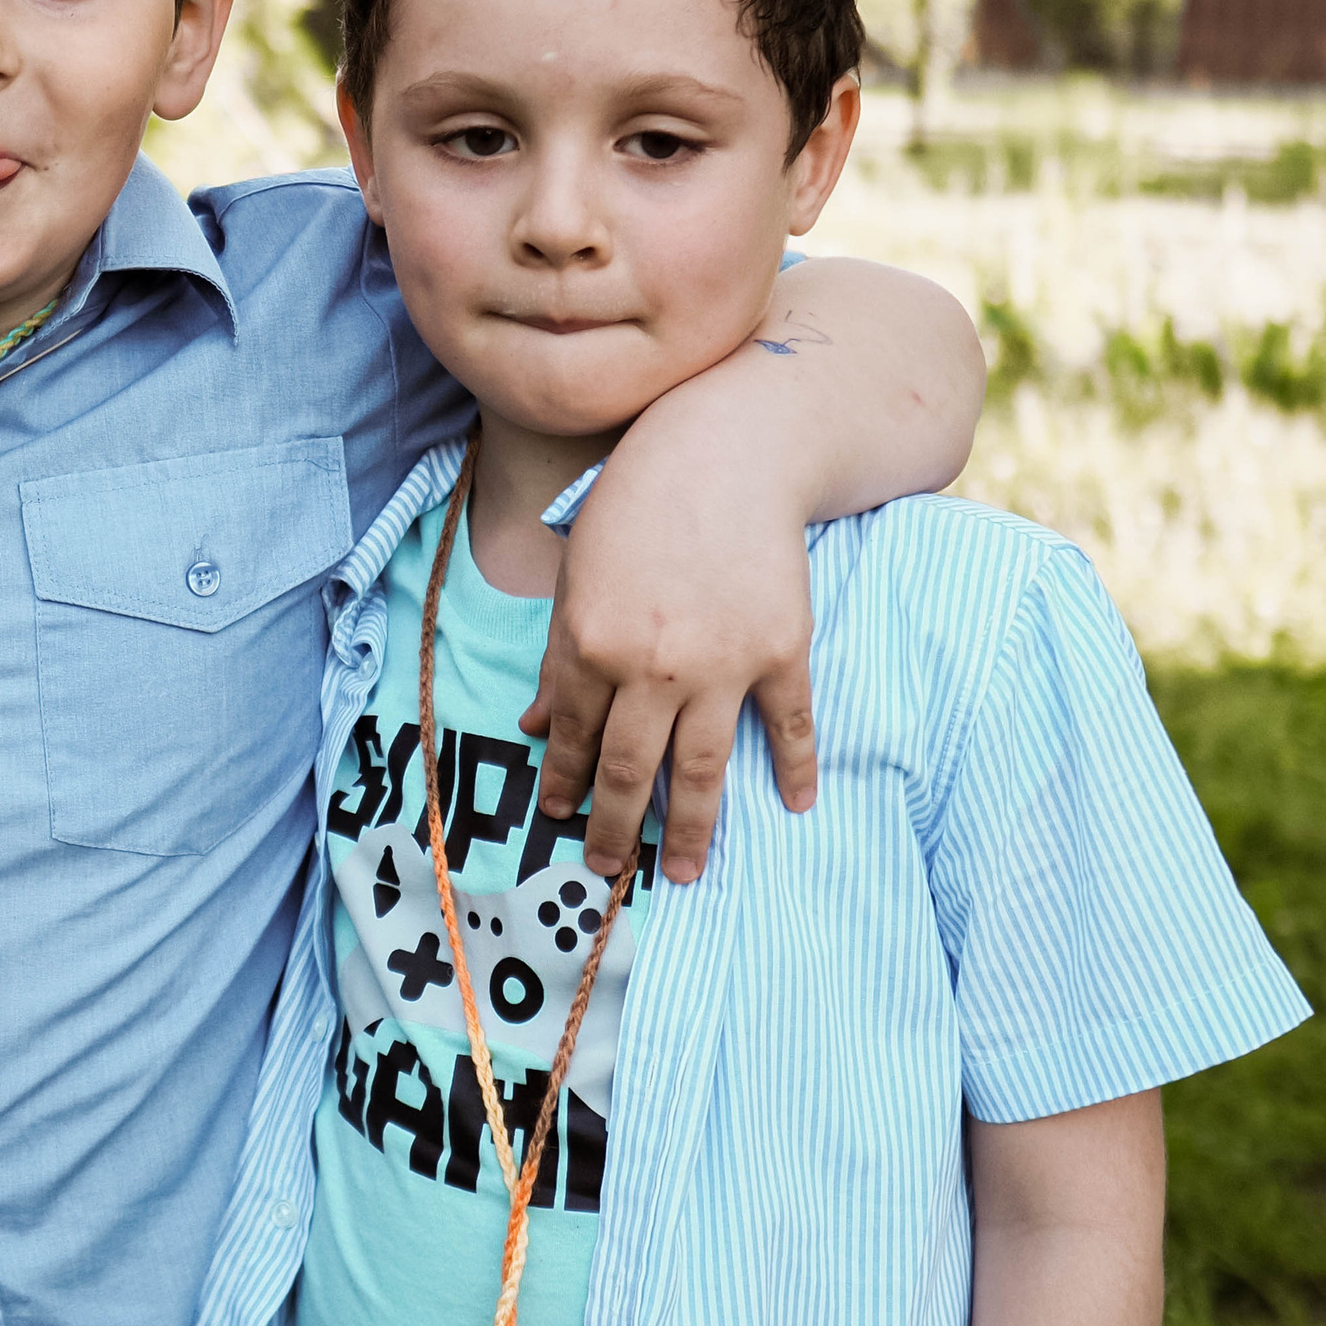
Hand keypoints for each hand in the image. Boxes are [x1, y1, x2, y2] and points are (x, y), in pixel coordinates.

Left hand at [521, 441, 814, 886]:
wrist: (726, 452)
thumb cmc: (635, 504)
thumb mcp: (575, 576)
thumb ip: (556, 659)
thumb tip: (532, 728)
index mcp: (591, 646)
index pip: (571, 737)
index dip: (562, 782)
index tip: (558, 816)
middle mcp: (652, 667)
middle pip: (629, 771)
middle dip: (613, 830)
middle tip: (605, 872)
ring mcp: (722, 665)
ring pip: (700, 770)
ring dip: (688, 829)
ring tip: (680, 873)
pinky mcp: (781, 651)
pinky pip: (788, 724)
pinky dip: (793, 767)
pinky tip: (793, 804)